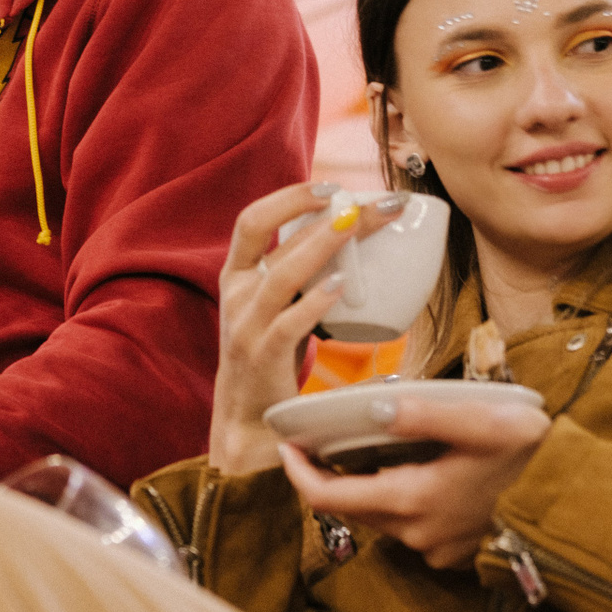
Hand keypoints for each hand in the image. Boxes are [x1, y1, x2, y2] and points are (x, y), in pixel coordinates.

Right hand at [210, 183, 406, 474]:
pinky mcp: (261, 358)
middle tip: (374, 203)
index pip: (253, 220)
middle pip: (277, 239)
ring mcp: (245, 326)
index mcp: (237, 276)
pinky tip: (341, 287)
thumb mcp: (278, 308)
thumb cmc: (271, 359)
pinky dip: (314, 301)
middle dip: (327, 214)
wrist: (247, 425)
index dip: (289, 197)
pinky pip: (288, 324)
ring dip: (322, 245)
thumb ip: (301, 276)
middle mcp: (236, 294)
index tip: (332, 186)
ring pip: (281, 274)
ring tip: (357, 225)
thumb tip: (358, 238)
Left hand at [278, 394, 549, 568]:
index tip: (285, 446)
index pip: (329, 497)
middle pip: (349, 510)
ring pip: (377, 520)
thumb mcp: (482, 421)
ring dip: (361, 489)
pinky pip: (407, 528)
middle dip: (325, 479)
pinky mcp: (452, 551)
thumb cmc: (532, 455)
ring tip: (358, 450)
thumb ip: (426, 413)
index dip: (298, 473)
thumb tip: (376, 404)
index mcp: (412, 500)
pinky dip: (394, 502)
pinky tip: (407, 472)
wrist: (576, 498)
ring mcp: (435, 548)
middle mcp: (416, 533)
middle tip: (314, 443)